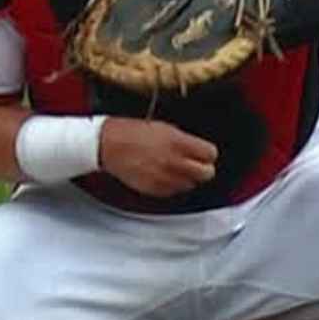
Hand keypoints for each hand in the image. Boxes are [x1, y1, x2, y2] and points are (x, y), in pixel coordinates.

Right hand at [96, 118, 217, 197]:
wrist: (108, 145)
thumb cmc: (132, 132)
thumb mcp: (163, 127)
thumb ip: (183, 140)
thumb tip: (197, 149)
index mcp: (178, 142)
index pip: (210, 154)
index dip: (208, 153)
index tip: (204, 153)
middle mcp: (174, 161)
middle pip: (207, 173)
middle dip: (204, 169)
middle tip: (197, 165)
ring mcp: (165, 177)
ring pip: (191, 185)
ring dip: (187, 178)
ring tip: (175, 169)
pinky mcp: (154, 189)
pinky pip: (173, 192)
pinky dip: (172, 185)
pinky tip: (164, 175)